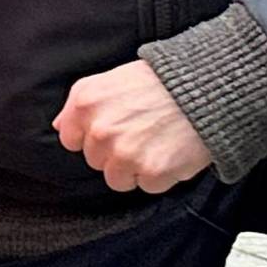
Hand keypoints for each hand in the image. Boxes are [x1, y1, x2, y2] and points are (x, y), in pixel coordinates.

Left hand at [53, 59, 211, 192]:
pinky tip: (172, 151)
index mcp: (85, 104)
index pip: (71, 140)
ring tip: (156, 143)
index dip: (92, 137)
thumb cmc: (159, 82)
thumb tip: (60, 127)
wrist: (205, 87)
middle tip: (141, 132)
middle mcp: (100, 130)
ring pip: (117, 179)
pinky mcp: (152, 172)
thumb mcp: (109, 80)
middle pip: (95, 161)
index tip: (114, 128)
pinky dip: (162, 175)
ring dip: (136, 169)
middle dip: (116, 152)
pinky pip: (148, 187)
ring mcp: (125, 153)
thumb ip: (79, 104)